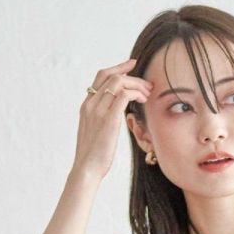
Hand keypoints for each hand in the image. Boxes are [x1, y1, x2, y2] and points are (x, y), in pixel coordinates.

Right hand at [73, 59, 151, 179]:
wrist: (86, 169)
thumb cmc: (93, 156)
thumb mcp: (95, 132)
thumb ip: (102, 118)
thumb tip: (115, 115)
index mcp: (87, 105)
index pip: (102, 77)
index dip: (118, 67)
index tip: (132, 64)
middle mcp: (91, 104)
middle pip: (112, 76)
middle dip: (132, 76)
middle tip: (147, 84)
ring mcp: (98, 110)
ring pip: (119, 82)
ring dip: (136, 84)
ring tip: (147, 94)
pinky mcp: (108, 119)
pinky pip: (123, 95)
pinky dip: (135, 94)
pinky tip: (142, 101)